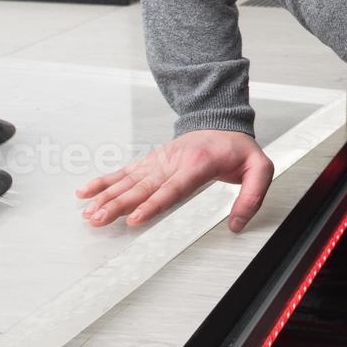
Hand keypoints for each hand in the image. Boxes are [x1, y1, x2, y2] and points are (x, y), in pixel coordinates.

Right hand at [76, 130, 274, 231]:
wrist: (223, 122)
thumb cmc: (239, 150)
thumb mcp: (259, 169)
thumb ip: (252, 197)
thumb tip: (236, 224)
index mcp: (198, 163)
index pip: (173, 187)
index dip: (153, 203)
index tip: (134, 218)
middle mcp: (173, 161)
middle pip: (143, 186)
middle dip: (118, 204)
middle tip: (99, 219)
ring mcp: (159, 160)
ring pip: (129, 180)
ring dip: (107, 196)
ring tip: (89, 213)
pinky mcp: (151, 161)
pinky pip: (124, 171)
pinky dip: (104, 181)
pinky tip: (86, 192)